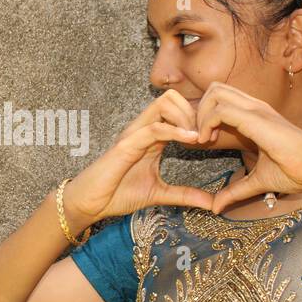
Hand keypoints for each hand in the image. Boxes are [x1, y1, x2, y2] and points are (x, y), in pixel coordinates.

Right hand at [62, 90, 215, 229]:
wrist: (89, 203)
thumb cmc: (118, 194)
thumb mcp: (159, 194)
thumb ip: (185, 195)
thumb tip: (212, 204)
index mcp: (152, 136)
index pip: (177, 109)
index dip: (198, 119)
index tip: (212, 139)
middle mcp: (143, 129)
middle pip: (172, 97)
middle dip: (194, 111)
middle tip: (206, 135)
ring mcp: (134, 134)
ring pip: (163, 104)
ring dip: (186, 117)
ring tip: (198, 138)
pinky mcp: (126, 145)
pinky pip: (154, 128)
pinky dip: (175, 131)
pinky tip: (190, 141)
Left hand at [193, 82, 301, 214]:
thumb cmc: (296, 172)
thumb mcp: (257, 181)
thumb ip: (235, 191)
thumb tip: (216, 208)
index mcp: (256, 115)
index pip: (222, 99)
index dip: (206, 116)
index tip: (204, 141)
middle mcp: (255, 106)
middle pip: (214, 89)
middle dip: (199, 110)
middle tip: (199, 137)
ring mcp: (256, 109)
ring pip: (214, 93)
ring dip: (201, 114)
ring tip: (203, 139)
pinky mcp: (256, 118)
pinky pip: (220, 110)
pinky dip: (206, 123)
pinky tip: (209, 142)